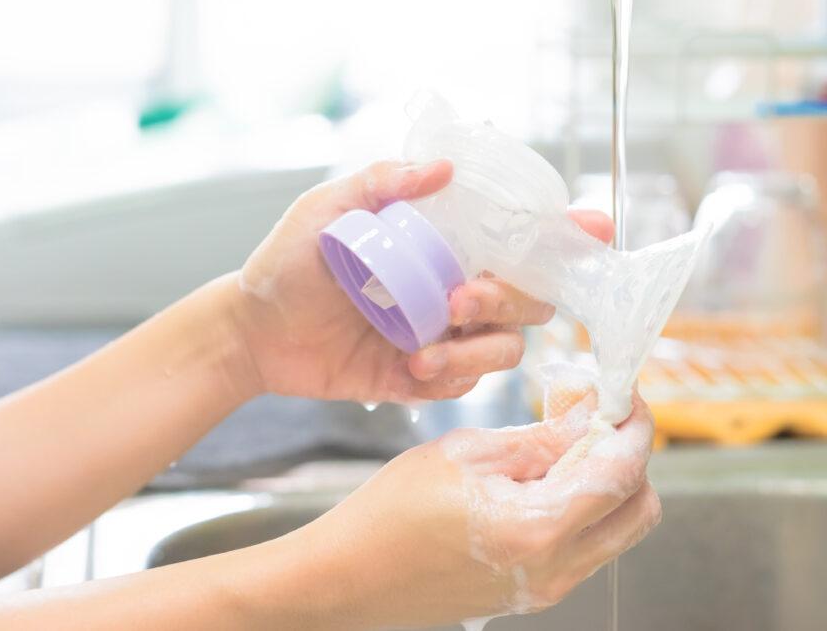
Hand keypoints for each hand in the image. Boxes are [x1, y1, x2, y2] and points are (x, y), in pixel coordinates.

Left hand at [232, 160, 613, 401]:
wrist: (252, 329)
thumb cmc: (288, 262)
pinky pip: (466, 384)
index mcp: (442, 244)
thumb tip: (442, 168)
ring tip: (424, 348)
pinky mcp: (421, 377)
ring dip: (479, 348)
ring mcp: (441, 335)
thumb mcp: (327, 209)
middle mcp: (454, 289)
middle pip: (531, 300)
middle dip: (513, 299)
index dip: (564, 237)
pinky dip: (449, 376)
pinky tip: (407, 368)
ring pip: (506, 349)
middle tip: (461, 296)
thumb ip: (382, 182)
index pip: (518, 239)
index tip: (592, 231)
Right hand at [288, 391, 658, 627]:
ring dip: (607, 484)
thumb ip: (538, 438)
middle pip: (638, 511)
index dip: (633, 426)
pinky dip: (582, 509)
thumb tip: (588, 415)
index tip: (623, 395)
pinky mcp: (532, 594)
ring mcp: (546, 589)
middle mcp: (555, 569)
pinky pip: (585, 548)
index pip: (620, 473)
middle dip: (630, 457)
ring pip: (617, 532)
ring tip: (561, 445)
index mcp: (537, 528)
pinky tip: (540, 478)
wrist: (349, 576)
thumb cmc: (391, 511)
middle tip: (594, 418)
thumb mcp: (465, 454)